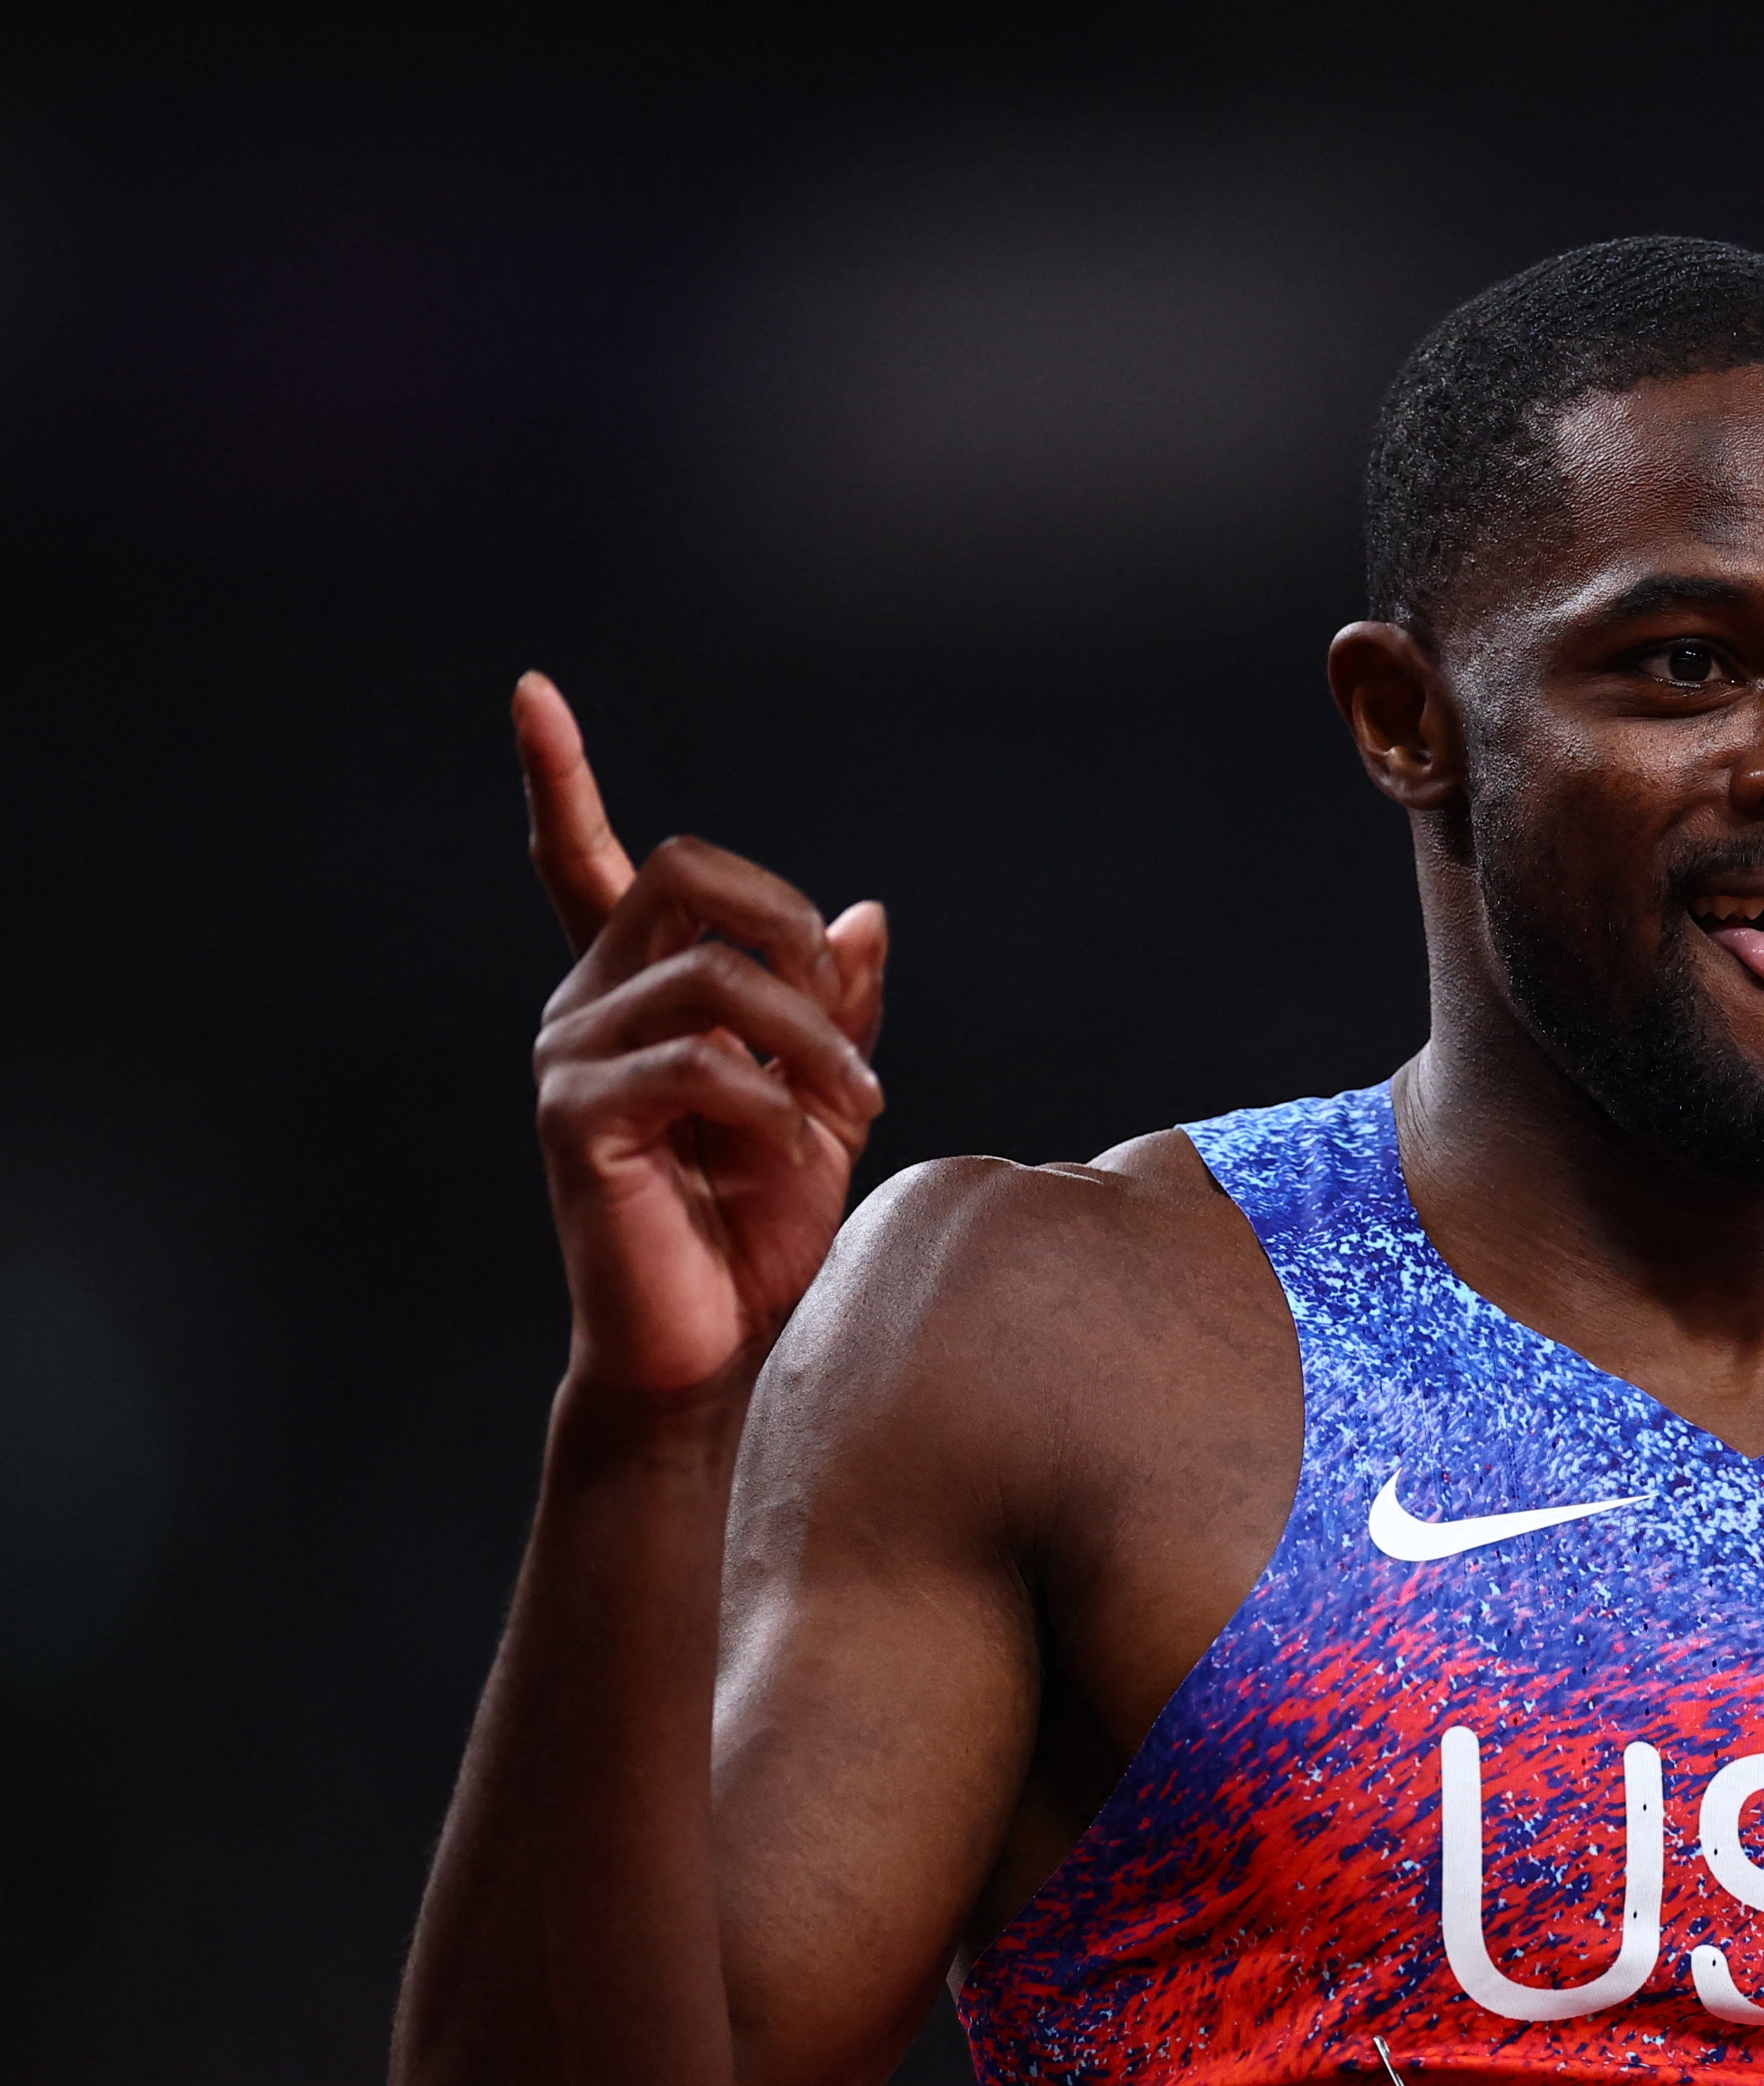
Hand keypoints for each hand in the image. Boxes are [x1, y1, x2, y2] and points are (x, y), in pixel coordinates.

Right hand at [517, 674, 888, 1397]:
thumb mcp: (826, 1099)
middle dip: (784, 915)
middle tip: (845, 1006)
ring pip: (712, 973)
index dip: (557, 777)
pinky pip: (700, 1063)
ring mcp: (570, 1060)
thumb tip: (863, 914)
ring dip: (814, 1032)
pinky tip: (806, 1147)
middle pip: (679, 872)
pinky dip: (779, 1101)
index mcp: (636, 991)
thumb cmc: (765, 1231)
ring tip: (861, 1098)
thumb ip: (835, 1007)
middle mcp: (585, 1006)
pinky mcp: (577, 1120)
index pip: (583, 861)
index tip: (531, 691)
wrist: (723, 1347)